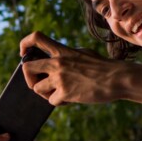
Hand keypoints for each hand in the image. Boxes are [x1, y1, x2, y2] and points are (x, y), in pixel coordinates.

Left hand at [18, 32, 141, 105]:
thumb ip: (66, 55)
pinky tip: (71, 99)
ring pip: (37, 88)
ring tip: (60, 93)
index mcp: (62, 50)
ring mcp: (60, 78)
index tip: (24, 53)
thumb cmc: (103, 67)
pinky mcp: (65, 93)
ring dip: (46, 94)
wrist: (117, 78)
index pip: (36, 38)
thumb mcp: (83, 53)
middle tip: (38, 84)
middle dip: (28, 78)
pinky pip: (52, 101)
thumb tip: (53, 61)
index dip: (25, 44)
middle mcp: (58, 62)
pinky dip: (60, 102)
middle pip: (27, 67)